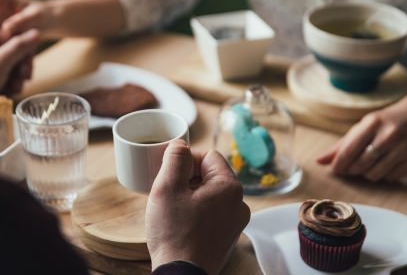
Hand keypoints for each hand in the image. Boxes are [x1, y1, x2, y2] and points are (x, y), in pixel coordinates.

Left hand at [0, 29, 39, 99]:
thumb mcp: (0, 61)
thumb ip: (19, 46)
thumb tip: (37, 31)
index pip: (17, 38)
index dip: (25, 55)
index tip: (24, 70)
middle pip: (15, 54)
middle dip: (19, 71)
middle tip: (18, 83)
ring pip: (11, 66)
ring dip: (14, 80)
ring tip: (9, 91)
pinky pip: (3, 75)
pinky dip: (6, 84)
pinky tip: (5, 93)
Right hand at [146, 139, 249, 274]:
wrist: (181, 274)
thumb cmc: (174, 233)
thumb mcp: (167, 187)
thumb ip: (175, 158)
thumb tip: (180, 144)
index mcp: (229, 187)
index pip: (208, 156)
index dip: (186, 160)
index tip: (170, 174)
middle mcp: (239, 203)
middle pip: (210, 175)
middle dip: (188, 179)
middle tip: (169, 193)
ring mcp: (235, 222)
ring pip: (210, 194)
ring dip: (191, 196)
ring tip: (173, 210)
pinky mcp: (227, 236)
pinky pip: (212, 213)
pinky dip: (197, 212)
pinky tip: (181, 223)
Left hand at [316, 92, 406, 181]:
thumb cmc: (386, 121)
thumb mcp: (364, 126)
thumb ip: (341, 145)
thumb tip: (319, 161)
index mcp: (373, 122)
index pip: (349, 150)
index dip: (339, 164)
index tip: (335, 170)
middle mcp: (390, 134)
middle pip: (361, 165)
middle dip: (353, 170)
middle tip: (353, 167)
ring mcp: (405, 147)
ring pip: (376, 174)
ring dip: (368, 174)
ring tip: (369, 165)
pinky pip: (392, 178)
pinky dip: (385, 175)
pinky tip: (386, 164)